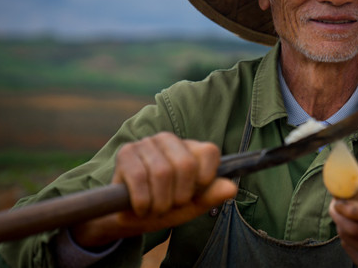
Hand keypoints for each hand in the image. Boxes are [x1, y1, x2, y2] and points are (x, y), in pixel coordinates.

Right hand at [71, 132, 237, 247]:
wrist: (127, 218)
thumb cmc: (163, 207)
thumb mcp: (191, 206)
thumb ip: (211, 196)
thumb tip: (232, 187)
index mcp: (190, 148)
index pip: (210, 151)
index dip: (205, 178)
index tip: (193, 194)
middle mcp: (169, 140)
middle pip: (186, 165)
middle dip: (179, 196)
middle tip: (170, 206)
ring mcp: (146, 143)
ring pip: (162, 172)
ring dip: (159, 202)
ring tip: (154, 208)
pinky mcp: (126, 152)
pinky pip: (139, 177)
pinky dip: (142, 201)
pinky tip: (141, 208)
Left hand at [329, 187, 357, 267]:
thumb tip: (351, 188)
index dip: (348, 207)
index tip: (338, 199)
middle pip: (354, 229)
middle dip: (338, 215)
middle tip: (334, 206)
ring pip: (349, 240)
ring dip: (340, 225)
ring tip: (342, 216)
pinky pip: (351, 251)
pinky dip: (346, 239)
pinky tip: (350, 231)